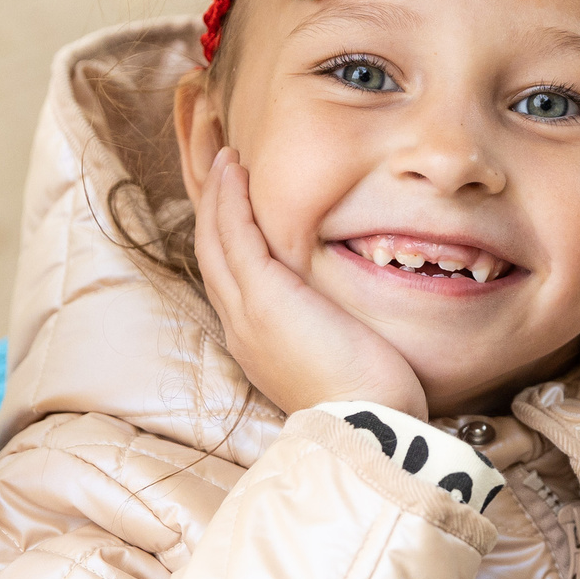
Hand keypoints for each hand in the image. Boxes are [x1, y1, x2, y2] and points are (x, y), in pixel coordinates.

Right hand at [191, 148, 428, 419]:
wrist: (367, 429)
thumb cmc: (370, 403)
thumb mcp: (343, 356)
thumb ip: (331, 327)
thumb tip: (346, 309)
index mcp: (257, 342)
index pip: (231, 276)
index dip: (226, 232)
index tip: (234, 196)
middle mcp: (240, 325)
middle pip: (209, 251)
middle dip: (209, 202)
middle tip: (214, 157)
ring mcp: (246, 311)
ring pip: (213, 237)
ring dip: (214, 189)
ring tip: (222, 149)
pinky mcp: (263, 297)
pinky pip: (234, 235)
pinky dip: (230, 198)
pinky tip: (235, 167)